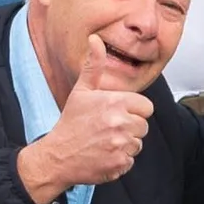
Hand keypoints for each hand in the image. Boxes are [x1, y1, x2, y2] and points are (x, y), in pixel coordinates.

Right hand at [18, 40, 153, 202]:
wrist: (57, 156)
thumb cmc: (70, 122)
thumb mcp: (82, 91)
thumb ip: (93, 65)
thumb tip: (95, 40)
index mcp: (115, 103)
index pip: (146, 107)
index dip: (133, 110)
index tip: (116, 113)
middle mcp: (120, 123)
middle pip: (143, 126)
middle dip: (130, 128)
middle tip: (108, 129)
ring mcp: (120, 145)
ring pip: (138, 144)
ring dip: (125, 145)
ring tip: (105, 141)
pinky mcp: (119, 164)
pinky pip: (131, 161)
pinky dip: (119, 160)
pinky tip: (104, 155)